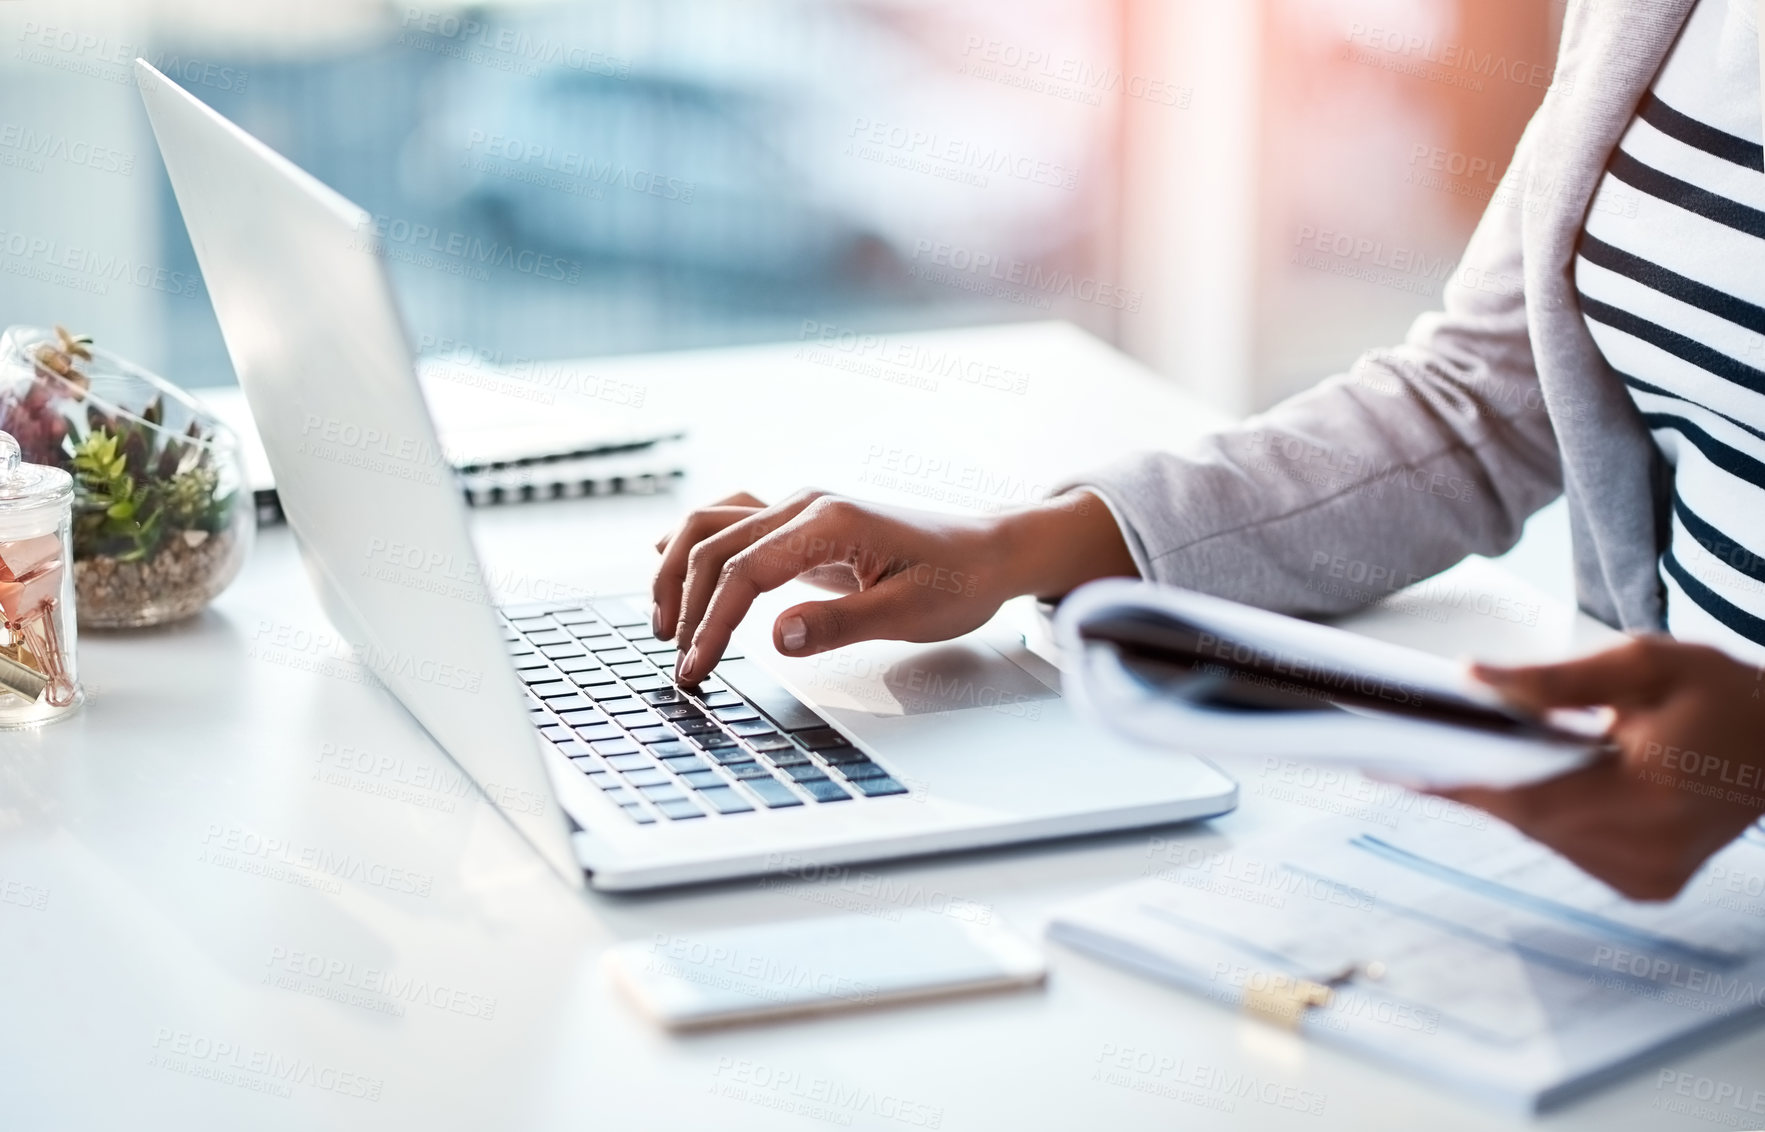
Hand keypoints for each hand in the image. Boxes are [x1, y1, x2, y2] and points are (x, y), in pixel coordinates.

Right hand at [650, 488, 1135, 683]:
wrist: (990, 551)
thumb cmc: (958, 581)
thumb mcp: (909, 613)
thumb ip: (840, 624)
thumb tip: (777, 636)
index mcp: (830, 522)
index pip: (745, 571)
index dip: (712, 623)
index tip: (697, 669)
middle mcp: (807, 502)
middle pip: (715, 543)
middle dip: (684, 603)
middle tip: (678, 662)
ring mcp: (802, 505)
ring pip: (714, 523)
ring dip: (678, 568)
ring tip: (663, 623)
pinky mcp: (803, 520)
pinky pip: (733, 519)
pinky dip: (697, 543)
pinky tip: (667, 562)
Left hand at [1435, 638, 1764, 899]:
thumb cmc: (1720, 695)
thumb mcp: (1643, 664)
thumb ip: (1554, 678)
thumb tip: (1472, 679)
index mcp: (1654, 797)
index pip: (1531, 800)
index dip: (1461, 784)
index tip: (1399, 768)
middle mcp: (1652, 852)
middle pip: (1530, 821)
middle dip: (1477, 783)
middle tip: (1416, 750)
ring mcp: (1651, 879)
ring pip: (1544, 837)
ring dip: (1512, 797)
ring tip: (1477, 755)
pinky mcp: (1648, 887)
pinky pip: (1569, 848)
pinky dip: (1547, 814)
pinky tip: (1540, 780)